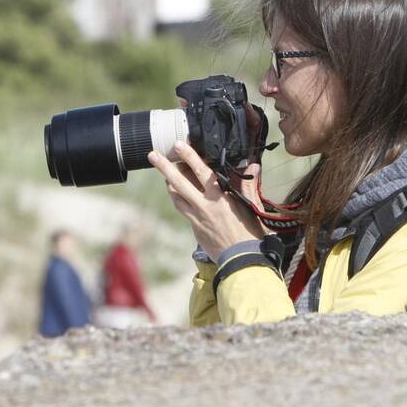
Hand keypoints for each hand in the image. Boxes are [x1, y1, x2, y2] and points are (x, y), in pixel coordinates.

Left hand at [148, 141, 263, 259]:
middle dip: (165, 167)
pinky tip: (177, 194)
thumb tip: (253, 164)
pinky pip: (183, 209)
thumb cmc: (252, 234)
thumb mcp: (254, 207)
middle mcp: (204, 206)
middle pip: (179, 182)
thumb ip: (249, 185)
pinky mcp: (195, 228)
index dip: (190, 156)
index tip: (179, 145)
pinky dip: (178, 199)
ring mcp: (197, 218)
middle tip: (153, 155)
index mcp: (220, 198)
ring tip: (164, 173)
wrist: (243, 261)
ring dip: (169, 183)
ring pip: (176, 197)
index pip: (202, 172)